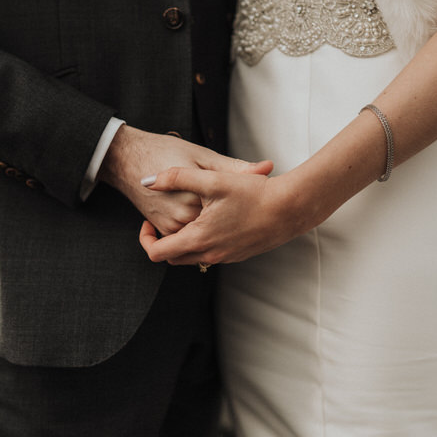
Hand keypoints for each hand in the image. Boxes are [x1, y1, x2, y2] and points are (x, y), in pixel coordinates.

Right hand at [99, 125, 272, 234]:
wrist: (126, 158)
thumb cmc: (164, 151)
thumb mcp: (202, 156)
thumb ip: (235, 167)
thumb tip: (267, 168)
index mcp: (197, 201)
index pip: (235, 213)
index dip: (246, 204)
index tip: (250, 196)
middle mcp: (182, 220)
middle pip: (220, 227)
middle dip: (230, 217)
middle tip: (234, 200)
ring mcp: (171, 228)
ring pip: (203, 234)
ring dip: (212, 224)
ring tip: (218, 204)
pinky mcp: (162, 229)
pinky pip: (187, 235)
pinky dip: (197, 225)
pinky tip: (201, 208)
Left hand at [138, 168, 313, 265]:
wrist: (291, 208)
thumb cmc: (254, 193)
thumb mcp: (212, 179)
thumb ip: (176, 177)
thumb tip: (147, 180)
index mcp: (199, 239)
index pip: (157, 253)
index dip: (145, 237)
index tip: (149, 220)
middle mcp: (210, 254)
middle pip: (172, 258)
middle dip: (162, 241)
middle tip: (165, 217)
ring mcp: (225, 257)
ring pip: (192, 257)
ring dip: (183, 241)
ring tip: (188, 216)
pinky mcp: (238, 255)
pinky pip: (211, 254)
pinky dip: (203, 242)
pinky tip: (212, 218)